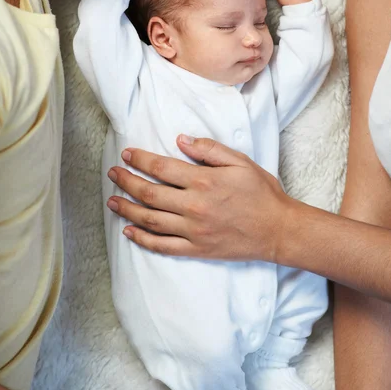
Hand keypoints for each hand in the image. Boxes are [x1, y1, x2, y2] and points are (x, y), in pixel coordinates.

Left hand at [106, 135, 289, 262]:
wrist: (279, 230)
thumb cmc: (262, 193)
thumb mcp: (241, 162)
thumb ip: (209, 149)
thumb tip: (180, 140)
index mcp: (203, 181)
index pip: (161, 168)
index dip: (140, 160)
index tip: (127, 154)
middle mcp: (193, 206)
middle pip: (149, 193)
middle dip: (126, 182)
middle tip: (113, 174)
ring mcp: (193, 231)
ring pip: (150, 220)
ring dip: (127, 210)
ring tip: (111, 201)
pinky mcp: (196, 249)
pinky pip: (163, 246)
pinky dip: (143, 240)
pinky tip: (129, 232)